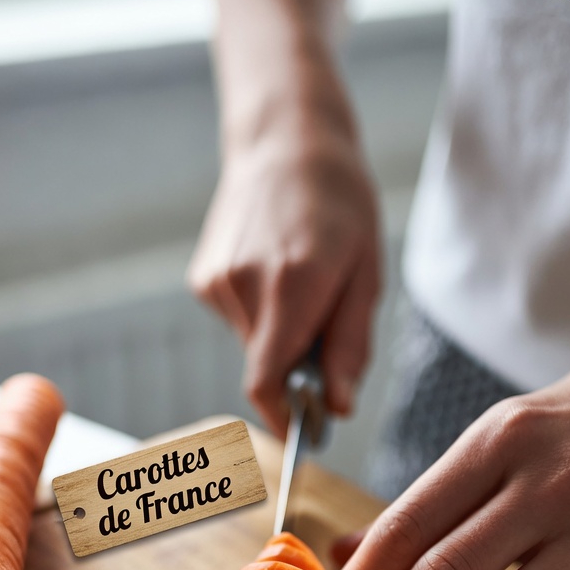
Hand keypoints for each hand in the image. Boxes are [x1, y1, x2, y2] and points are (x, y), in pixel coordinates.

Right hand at [187, 113, 380, 436]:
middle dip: (295, 367)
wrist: (286, 141)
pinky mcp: (202, 278)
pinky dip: (260, 313)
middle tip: (325, 325)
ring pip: (252, 344)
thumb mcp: (367, 274)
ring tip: (300, 282)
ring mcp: (216, 282)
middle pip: (265, 367)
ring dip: (279, 334)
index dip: (283, 417)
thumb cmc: (340, 203)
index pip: (265, 383)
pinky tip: (273, 269)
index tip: (304, 428)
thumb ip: (349, 346)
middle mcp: (244, 286)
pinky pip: (238, 320)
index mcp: (292, 285)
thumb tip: (337, 408)